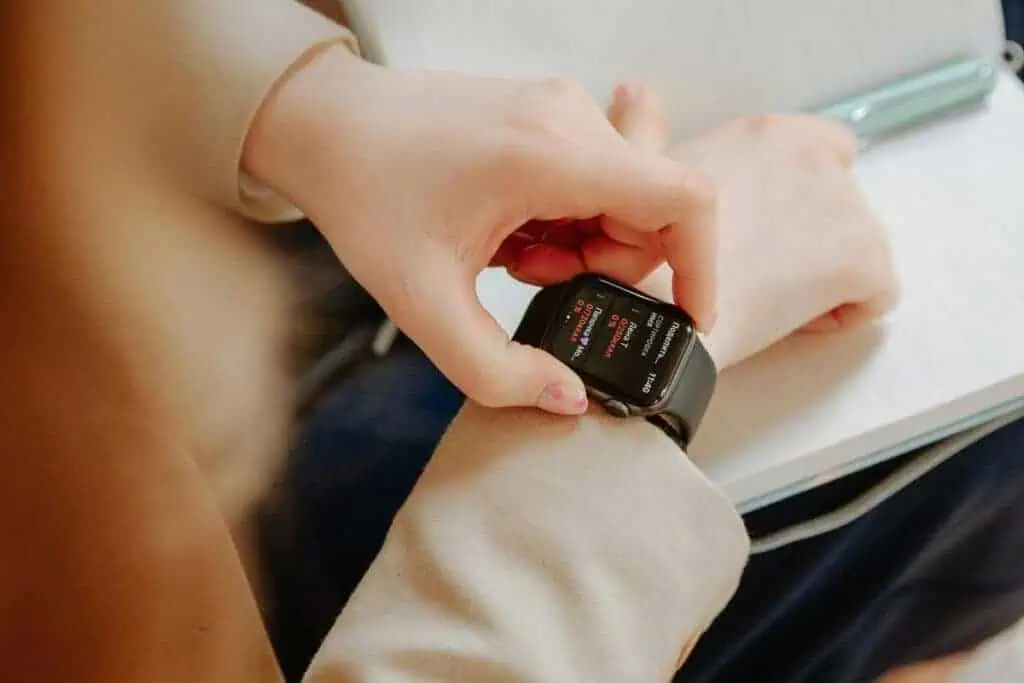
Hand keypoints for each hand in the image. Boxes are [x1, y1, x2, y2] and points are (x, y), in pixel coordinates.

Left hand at [244, 46, 715, 414]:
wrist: (325, 127)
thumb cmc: (365, 194)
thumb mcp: (424, 304)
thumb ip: (497, 372)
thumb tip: (566, 397)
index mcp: (550, 156)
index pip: (684, 201)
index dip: (701, 268)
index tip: (686, 315)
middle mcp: (568, 119)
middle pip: (651, 212)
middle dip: (606, 267)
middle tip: (533, 277)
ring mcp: (560, 109)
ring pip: (623, 198)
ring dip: (580, 244)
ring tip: (510, 253)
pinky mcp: (548, 113)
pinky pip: (594, 179)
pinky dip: (564, 219)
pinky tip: (509, 229)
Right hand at [602, 84, 899, 368]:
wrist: (658, 320)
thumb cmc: (644, 259)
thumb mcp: (640, 176)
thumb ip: (646, 129)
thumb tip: (634, 92)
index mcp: (769, 134)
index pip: (822, 152)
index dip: (793, 197)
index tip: (752, 230)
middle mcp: (817, 157)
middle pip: (838, 204)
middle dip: (807, 237)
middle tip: (752, 271)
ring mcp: (848, 207)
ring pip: (856, 250)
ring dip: (820, 274)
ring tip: (761, 297)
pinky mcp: (864, 262)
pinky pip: (874, 296)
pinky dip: (840, 313)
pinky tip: (785, 321)